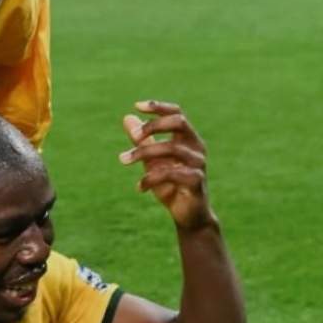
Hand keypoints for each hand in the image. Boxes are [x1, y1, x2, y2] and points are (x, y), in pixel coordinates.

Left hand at [119, 100, 216, 231]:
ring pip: (172, 148)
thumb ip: (142, 141)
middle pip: (179, 122)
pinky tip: (139, 187)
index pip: (177, 114)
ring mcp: (199, 164)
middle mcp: (196, 147)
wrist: (188, 216)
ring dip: (143, 152)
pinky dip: (151, 178)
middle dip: (154, 126)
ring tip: (124, 160)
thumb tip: (127, 118)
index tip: (137, 106)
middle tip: (133, 136)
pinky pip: (171, 173)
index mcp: (187, 139)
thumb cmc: (171, 185)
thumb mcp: (152, 161)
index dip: (159, 107)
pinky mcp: (196, 181)